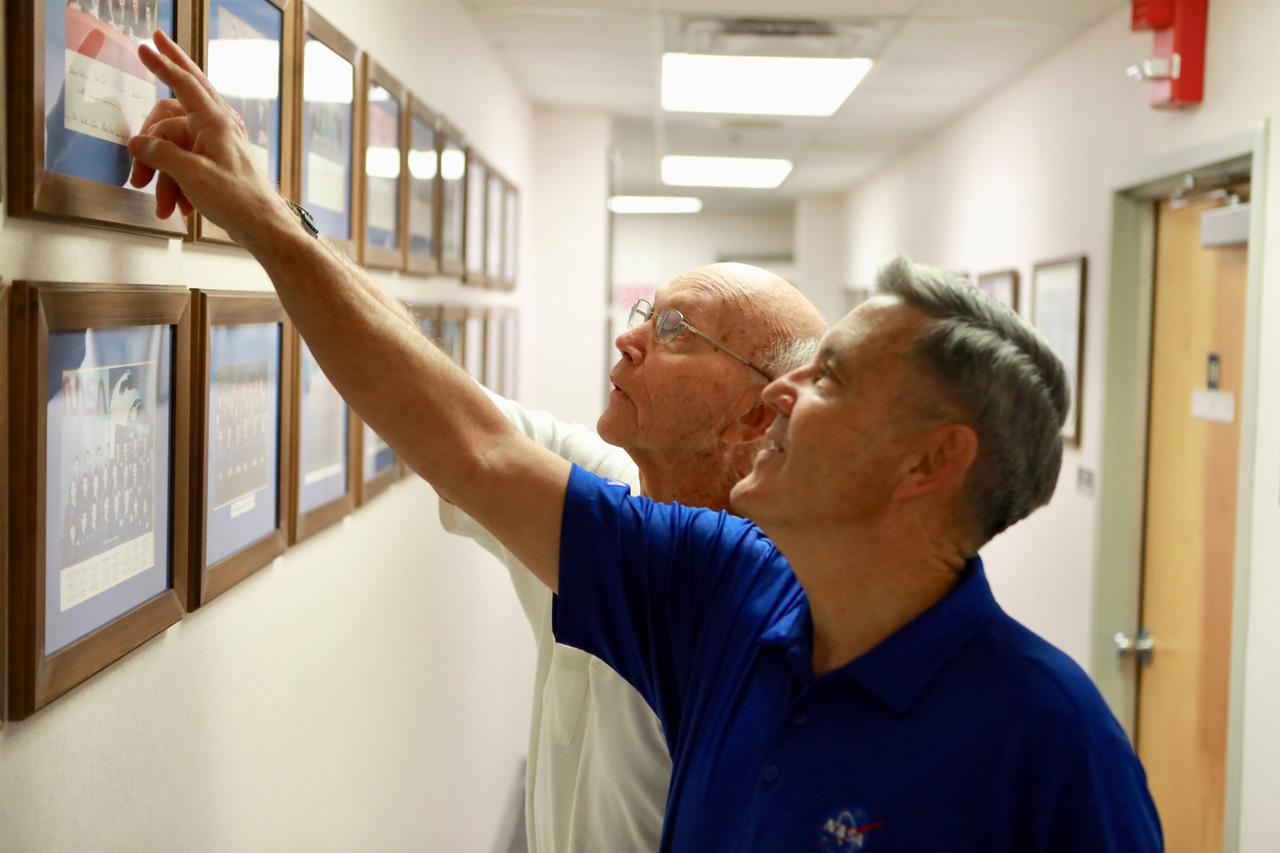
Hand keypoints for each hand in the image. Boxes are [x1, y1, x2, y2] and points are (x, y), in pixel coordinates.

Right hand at [126, 30, 288, 247]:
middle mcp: (217, 127)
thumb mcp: (192, 175)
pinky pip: (185, 164)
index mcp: (214, 121)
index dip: (162, 63)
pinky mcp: (216, 163)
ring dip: (163, 178)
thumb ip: (161, 154)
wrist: (264, 227)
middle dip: (149, 144)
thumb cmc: (237, 200)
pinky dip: (177, 185)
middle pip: (171, 118)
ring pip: (174, 148)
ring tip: (162, 205)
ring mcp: (217, 145)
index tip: (146, 44)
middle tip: (136, 172)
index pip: (183, 83)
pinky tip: (179, 207)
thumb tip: (138, 144)